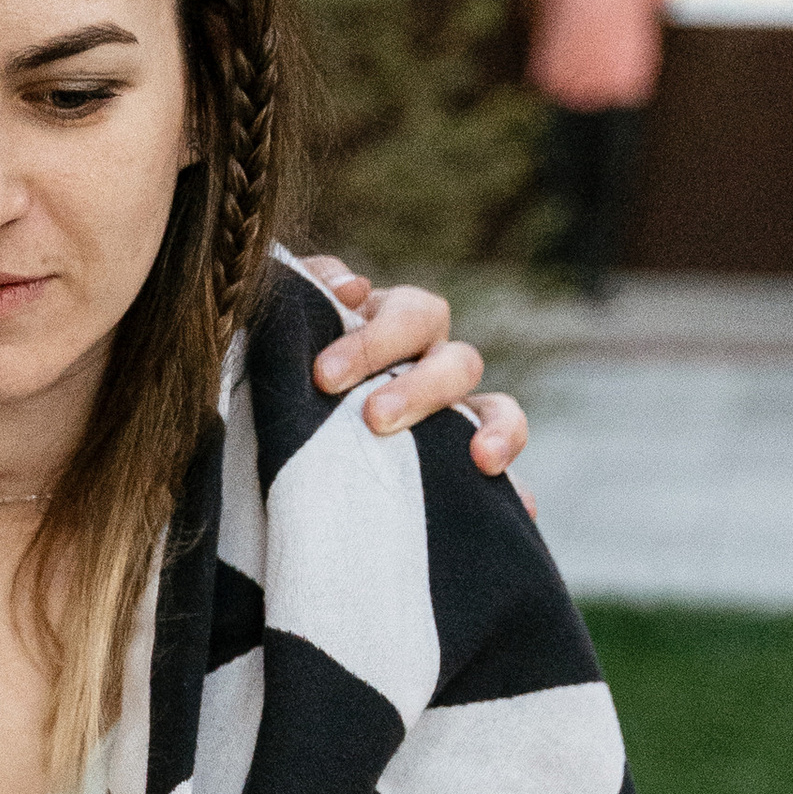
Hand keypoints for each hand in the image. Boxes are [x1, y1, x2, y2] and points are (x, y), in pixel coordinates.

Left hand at [295, 258, 535, 503]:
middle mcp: (430, 365)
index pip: (411, 315)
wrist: (269, 442)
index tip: (324, 376)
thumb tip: (353, 286)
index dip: (376, 338)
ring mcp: (450, 415)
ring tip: (483, 459)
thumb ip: (310, 295)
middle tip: (375, 418)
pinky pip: (501, 474)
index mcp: (392, 327)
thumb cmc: (280, 370)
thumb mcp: (283, 329)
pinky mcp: (458, 465)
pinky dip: (516, 488)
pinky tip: (523, 507)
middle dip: (419, 389)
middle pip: (457, 361)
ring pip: (494, 407)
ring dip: (496, 428)